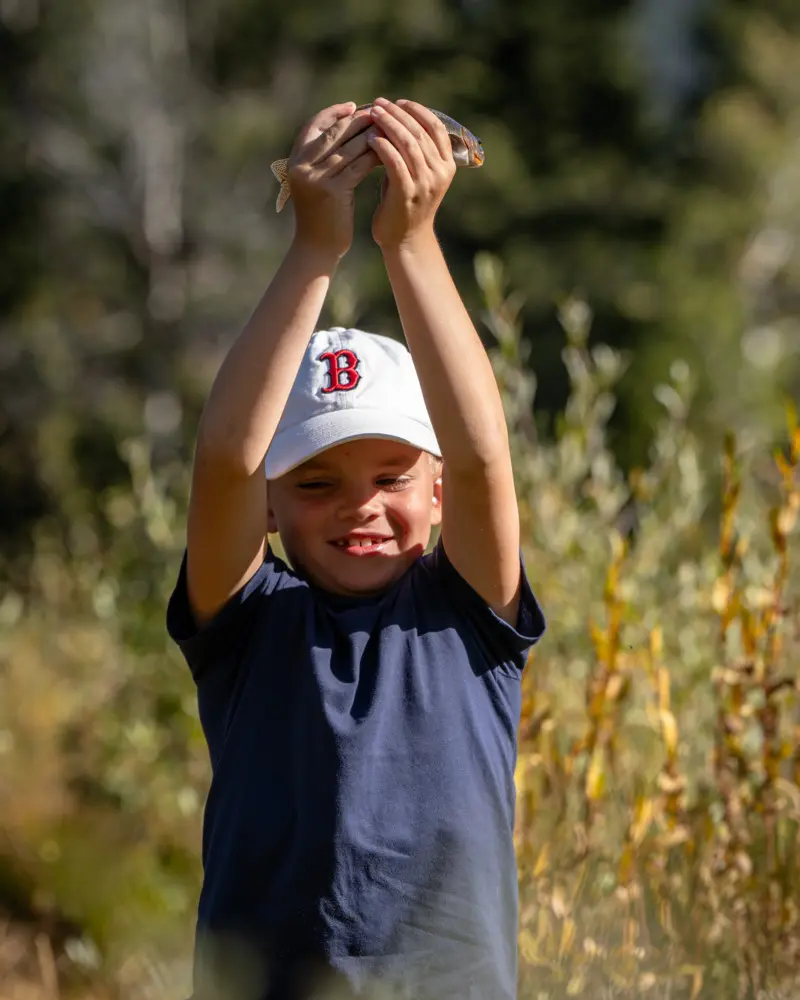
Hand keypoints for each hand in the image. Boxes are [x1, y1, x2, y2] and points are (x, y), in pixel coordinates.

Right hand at [287, 102, 379, 258]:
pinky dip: (375, 157)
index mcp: (295, 159)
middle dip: (359, 121)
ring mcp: (315, 178)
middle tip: (380, 113)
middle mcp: (301, 166)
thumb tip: (348, 127)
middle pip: (334, 132)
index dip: (334, 113)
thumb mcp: (317, 181)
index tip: (354, 106)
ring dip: (372, 137)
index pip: (314, 124)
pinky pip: (359, 166)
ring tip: (390, 130)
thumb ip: (325, 157)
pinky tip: (389, 153)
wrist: (317, 247)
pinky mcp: (332, 191)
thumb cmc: (321, 214)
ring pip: (349, 148)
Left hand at [365, 98, 455, 250]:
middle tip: (379, 103)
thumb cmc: (406, 204)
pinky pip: (395, 163)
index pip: (436, 127)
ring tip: (372, 114)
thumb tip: (398, 118)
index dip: (417, 110)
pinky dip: (383, 147)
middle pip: (420, 132)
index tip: (398, 101)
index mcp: (447, 165)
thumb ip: (414, 150)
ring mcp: (425, 184)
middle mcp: (440, 173)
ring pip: (408, 144)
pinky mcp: (407, 194)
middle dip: (398, 114)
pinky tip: (370, 138)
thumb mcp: (417, 174)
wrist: (405, 240)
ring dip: (389, 125)